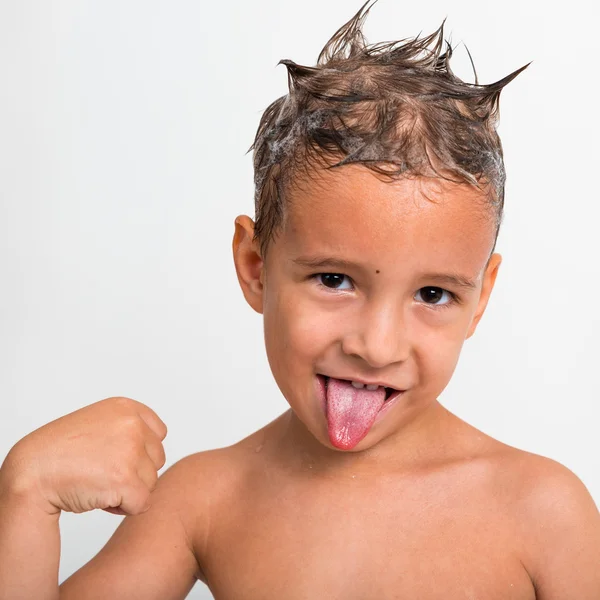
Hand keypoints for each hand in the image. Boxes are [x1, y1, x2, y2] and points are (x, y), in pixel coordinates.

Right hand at [1, 397, 166, 515]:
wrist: (32, 472)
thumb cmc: (61, 452)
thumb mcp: (99, 423)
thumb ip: (128, 428)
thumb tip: (158, 446)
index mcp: (126, 408)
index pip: (158, 433)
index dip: (141, 452)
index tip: (115, 456)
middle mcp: (131, 425)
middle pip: (157, 459)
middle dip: (135, 472)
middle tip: (103, 472)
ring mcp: (129, 451)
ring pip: (151, 482)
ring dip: (129, 490)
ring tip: (98, 483)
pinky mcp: (125, 479)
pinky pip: (142, 503)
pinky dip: (124, 508)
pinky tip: (100, 498)